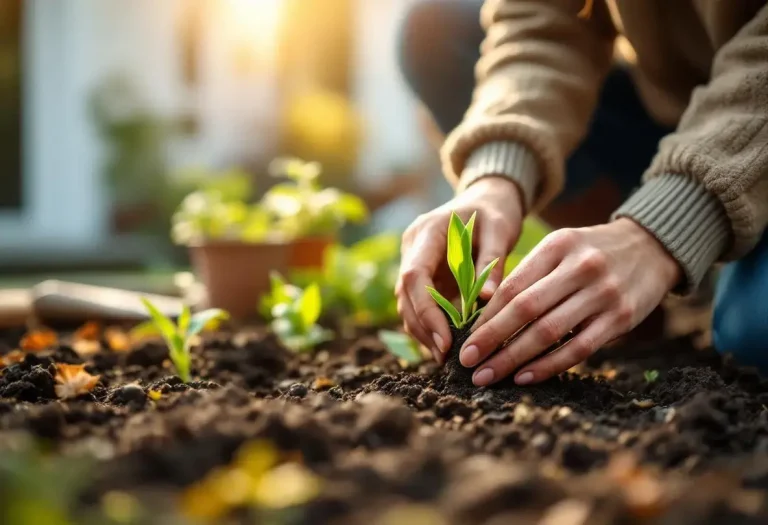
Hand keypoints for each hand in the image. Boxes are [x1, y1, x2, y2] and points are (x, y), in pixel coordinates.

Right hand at [396, 177, 524, 362]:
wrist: (486, 198)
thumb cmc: (495, 211)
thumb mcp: (500, 230)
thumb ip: (492, 262)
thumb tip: (485, 300)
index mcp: (427, 232)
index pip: (414, 276)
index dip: (426, 311)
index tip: (445, 340)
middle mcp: (412, 247)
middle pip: (406, 294)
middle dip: (424, 328)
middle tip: (447, 356)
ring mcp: (413, 261)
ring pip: (407, 303)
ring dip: (424, 330)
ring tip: (447, 357)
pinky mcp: (422, 274)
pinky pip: (418, 303)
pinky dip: (429, 325)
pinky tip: (447, 344)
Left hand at [460, 218, 680, 385]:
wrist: (651, 247)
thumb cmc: (591, 252)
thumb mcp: (560, 248)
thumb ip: (529, 275)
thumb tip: (486, 317)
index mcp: (557, 246)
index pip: (512, 286)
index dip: (485, 316)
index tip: (464, 339)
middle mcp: (580, 267)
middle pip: (525, 309)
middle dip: (491, 340)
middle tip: (467, 363)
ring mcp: (603, 293)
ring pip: (549, 332)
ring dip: (513, 358)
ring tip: (488, 375)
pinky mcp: (621, 318)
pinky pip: (579, 348)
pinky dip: (549, 365)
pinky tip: (524, 377)